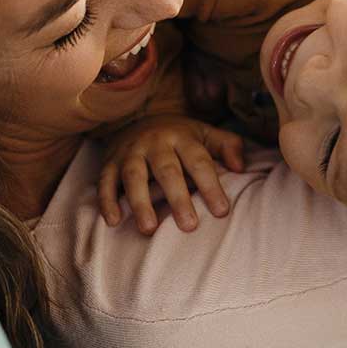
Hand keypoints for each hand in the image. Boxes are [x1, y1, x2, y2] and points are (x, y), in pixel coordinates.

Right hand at [98, 115, 246, 233]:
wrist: (137, 119)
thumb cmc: (180, 137)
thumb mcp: (205, 134)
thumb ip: (228, 146)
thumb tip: (241, 167)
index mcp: (182, 136)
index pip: (199, 162)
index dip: (210, 186)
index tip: (221, 212)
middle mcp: (155, 142)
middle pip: (167, 170)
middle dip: (178, 198)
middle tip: (189, 226)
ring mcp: (130, 152)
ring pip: (134, 176)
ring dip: (140, 202)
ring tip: (149, 229)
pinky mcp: (109, 163)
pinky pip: (105, 182)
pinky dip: (107, 201)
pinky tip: (113, 221)